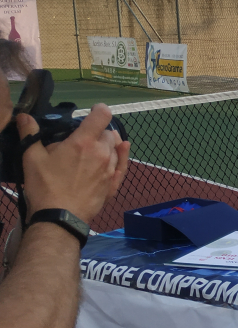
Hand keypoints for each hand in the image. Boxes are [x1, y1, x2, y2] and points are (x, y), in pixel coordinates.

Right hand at [18, 104, 130, 223]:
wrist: (59, 218)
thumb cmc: (45, 186)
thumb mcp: (32, 158)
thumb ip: (30, 134)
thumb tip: (24, 116)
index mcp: (84, 142)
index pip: (101, 116)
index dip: (98, 110)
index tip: (92, 111)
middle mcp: (102, 153)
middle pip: (108, 133)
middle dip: (98, 131)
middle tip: (84, 137)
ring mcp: (110, 169)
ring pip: (116, 149)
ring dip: (109, 144)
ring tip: (97, 145)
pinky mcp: (113, 185)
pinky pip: (123, 166)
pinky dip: (123, 155)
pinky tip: (123, 149)